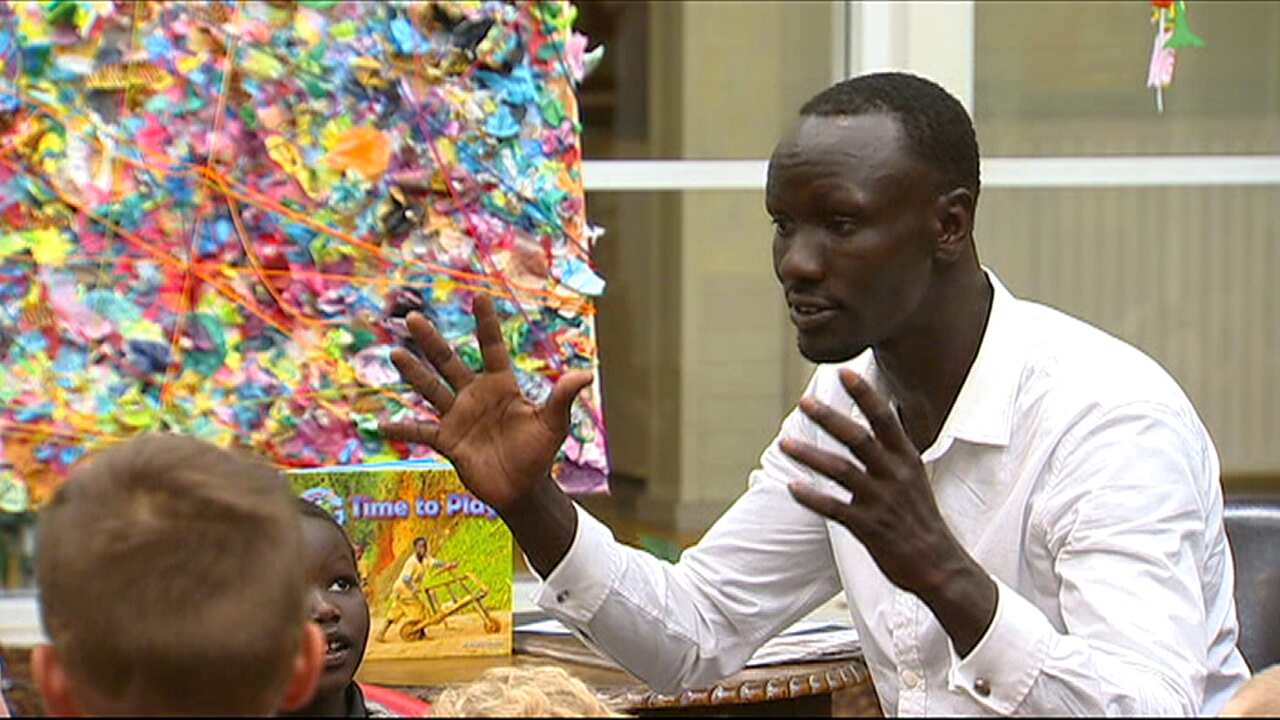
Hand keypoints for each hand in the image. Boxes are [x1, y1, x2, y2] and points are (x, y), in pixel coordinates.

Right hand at [379, 295, 592, 513]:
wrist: (523, 488)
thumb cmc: (539, 453)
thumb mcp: (553, 424)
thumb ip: (562, 397)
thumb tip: (585, 374)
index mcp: (501, 385)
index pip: (491, 347)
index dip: (485, 322)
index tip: (479, 294)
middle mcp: (476, 395)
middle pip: (449, 362)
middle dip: (431, 341)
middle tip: (412, 317)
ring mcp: (458, 417)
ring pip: (431, 389)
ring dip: (413, 373)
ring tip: (395, 353)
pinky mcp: (448, 441)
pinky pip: (420, 432)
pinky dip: (401, 430)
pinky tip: (379, 425)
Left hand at [780, 368, 995, 653]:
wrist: (939, 565)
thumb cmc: (920, 518)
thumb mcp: (914, 477)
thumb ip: (893, 450)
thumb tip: (881, 415)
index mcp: (907, 459)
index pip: (885, 419)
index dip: (865, 394)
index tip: (844, 372)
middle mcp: (895, 476)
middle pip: (859, 439)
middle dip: (830, 418)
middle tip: (805, 401)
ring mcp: (882, 501)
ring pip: (842, 470)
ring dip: (810, 455)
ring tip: (784, 443)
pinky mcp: (869, 527)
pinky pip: (835, 508)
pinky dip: (812, 497)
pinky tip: (792, 487)